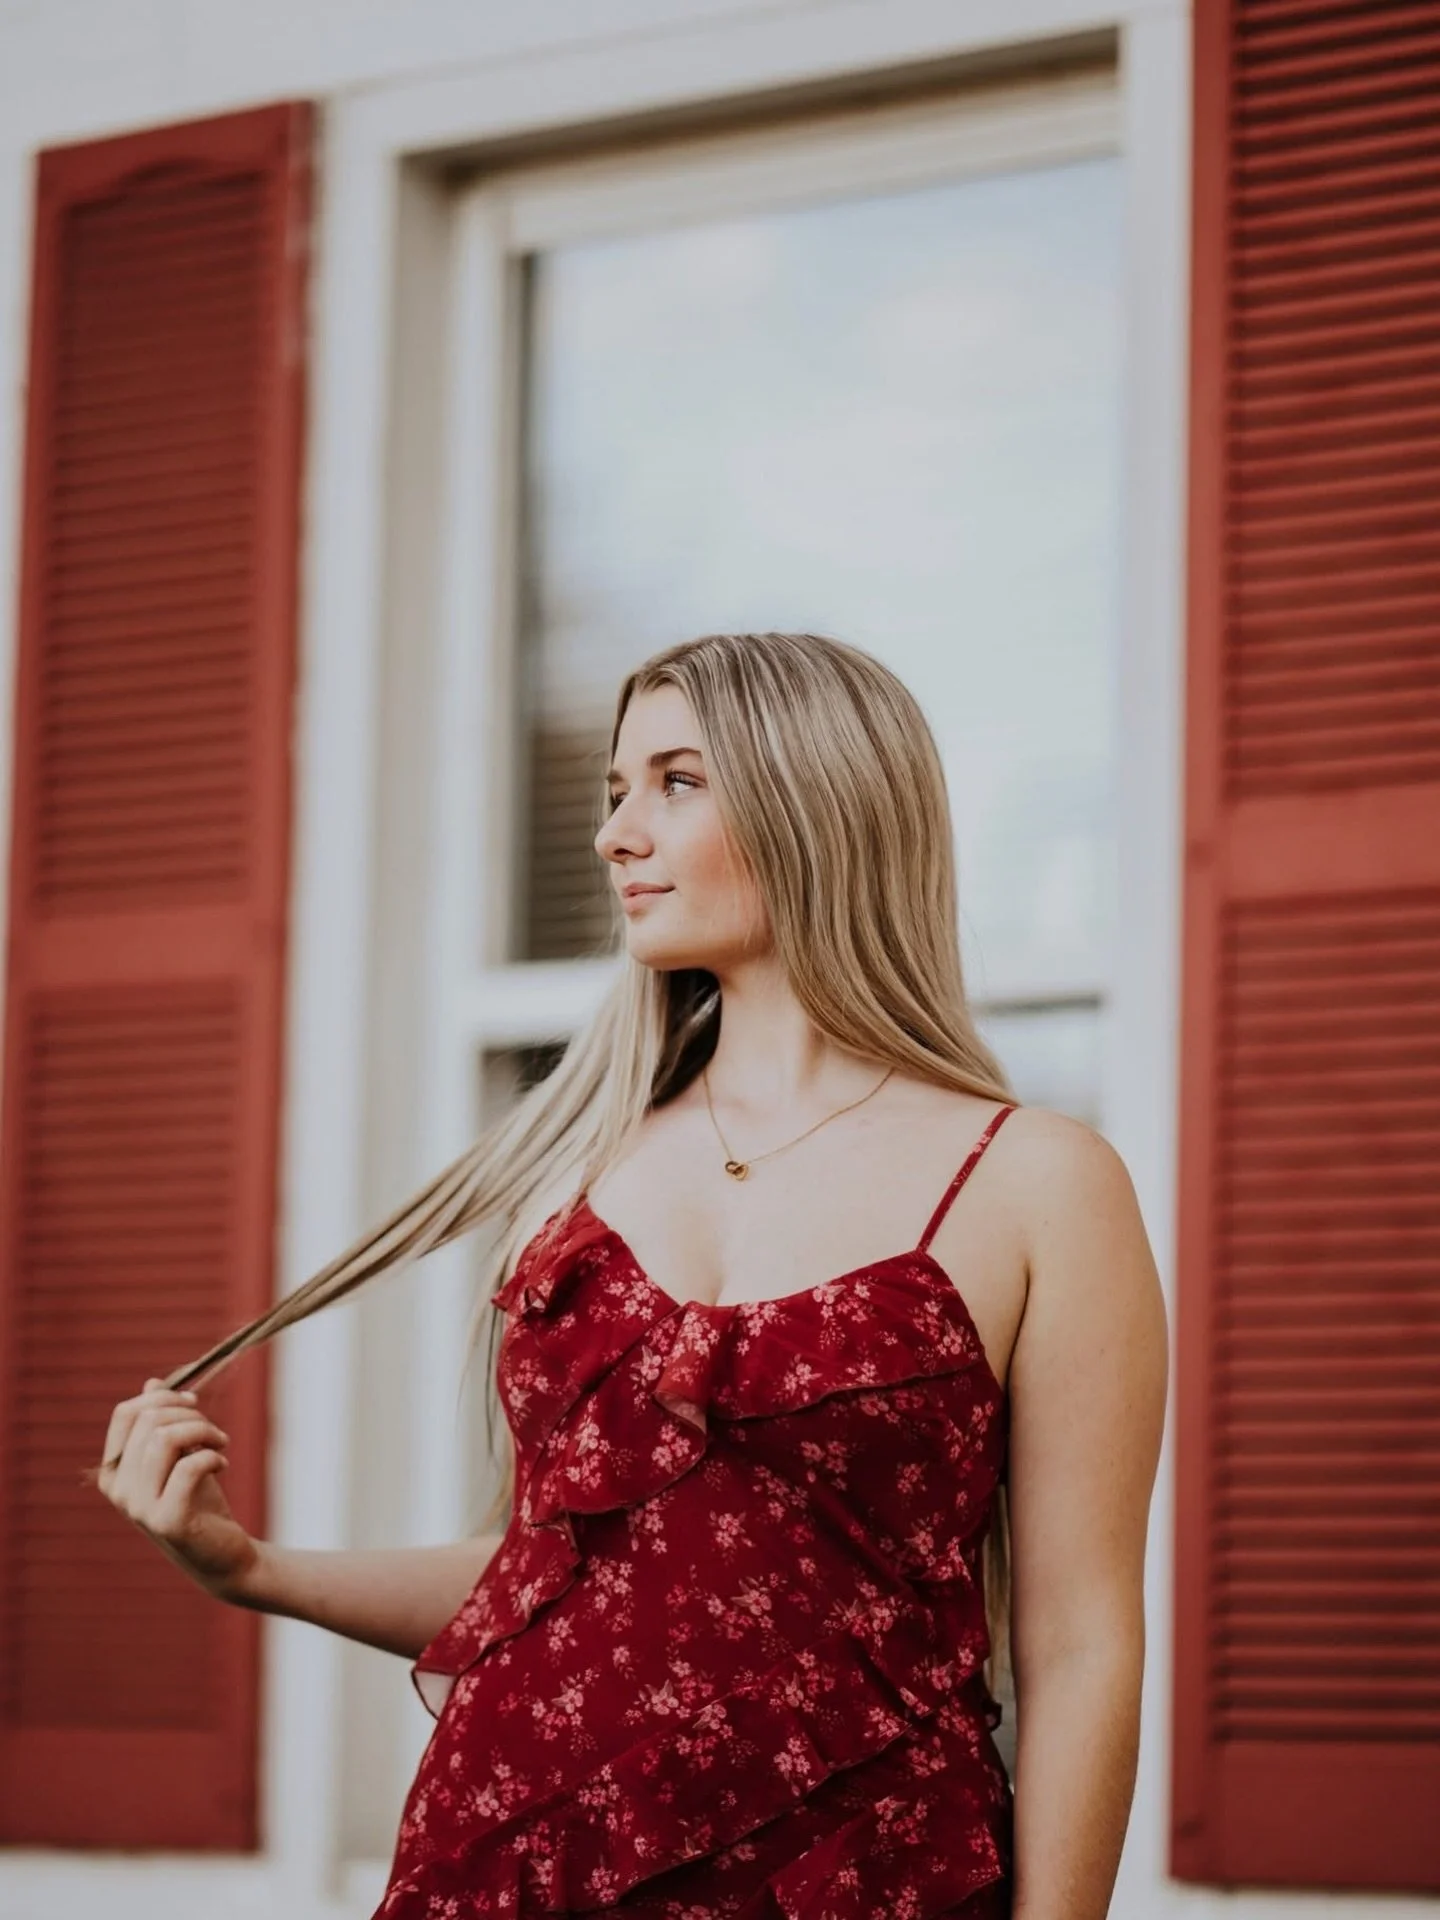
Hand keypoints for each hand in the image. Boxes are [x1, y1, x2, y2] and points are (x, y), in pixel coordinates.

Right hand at [96, 1379, 257, 1600]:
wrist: (222, 1552)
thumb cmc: (199, 1500)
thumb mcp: (179, 1456)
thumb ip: (161, 1423)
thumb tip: (151, 1383)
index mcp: (113, 1472)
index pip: (124, 1413)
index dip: (162, 1397)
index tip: (193, 1403)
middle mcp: (119, 1491)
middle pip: (148, 1421)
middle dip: (190, 1413)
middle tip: (213, 1430)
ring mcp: (140, 1508)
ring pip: (164, 1438)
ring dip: (203, 1430)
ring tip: (220, 1443)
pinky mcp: (168, 1520)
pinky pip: (188, 1467)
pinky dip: (212, 1456)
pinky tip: (223, 1464)